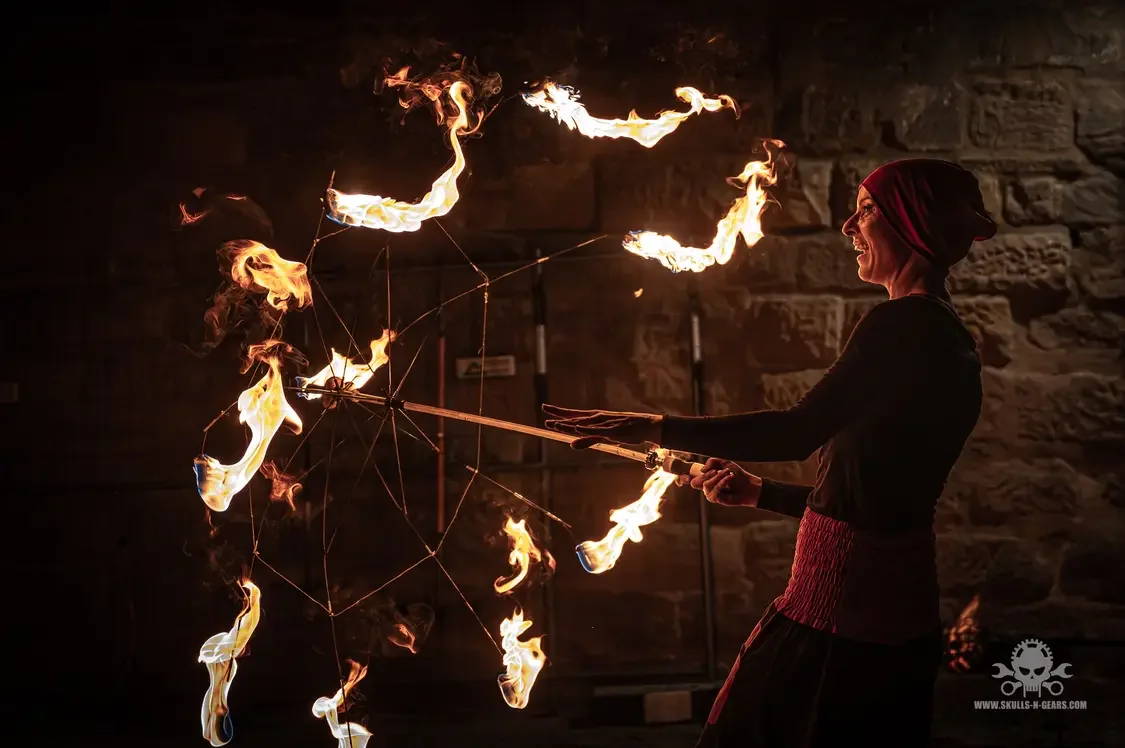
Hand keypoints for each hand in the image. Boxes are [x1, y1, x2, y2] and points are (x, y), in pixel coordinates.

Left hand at [542, 404, 662, 448]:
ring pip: (584, 424)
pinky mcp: (612, 430)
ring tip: (555, 424)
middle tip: (544, 409)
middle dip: (560, 415)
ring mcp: (603, 424)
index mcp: (593, 419)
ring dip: (569, 424)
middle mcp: (596, 419)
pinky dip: (587, 429)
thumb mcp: (602, 437)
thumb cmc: (623, 430)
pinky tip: (577, 428)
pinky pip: (597, 430)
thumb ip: (586, 440)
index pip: (572, 415)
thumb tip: (571, 445)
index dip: (559, 412)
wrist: (644, 426)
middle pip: (575, 417)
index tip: (545, 407)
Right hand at [681, 458, 761, 506]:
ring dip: (717, 478)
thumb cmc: (737, 475)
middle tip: (717, 471)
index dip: (682, 478)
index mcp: (707, 477)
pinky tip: (729, 479)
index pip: (690, 478)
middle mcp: (706, 486)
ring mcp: (710, 493)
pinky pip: (713, 491)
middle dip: (706, 475)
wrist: (748, 485)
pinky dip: (721, 483)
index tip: (684, 475)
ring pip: (705, 485)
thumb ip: (712, 462)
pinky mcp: (716, 499)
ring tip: (728, 474)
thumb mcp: (725, 463)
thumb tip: (702, 470)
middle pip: (694, 482)